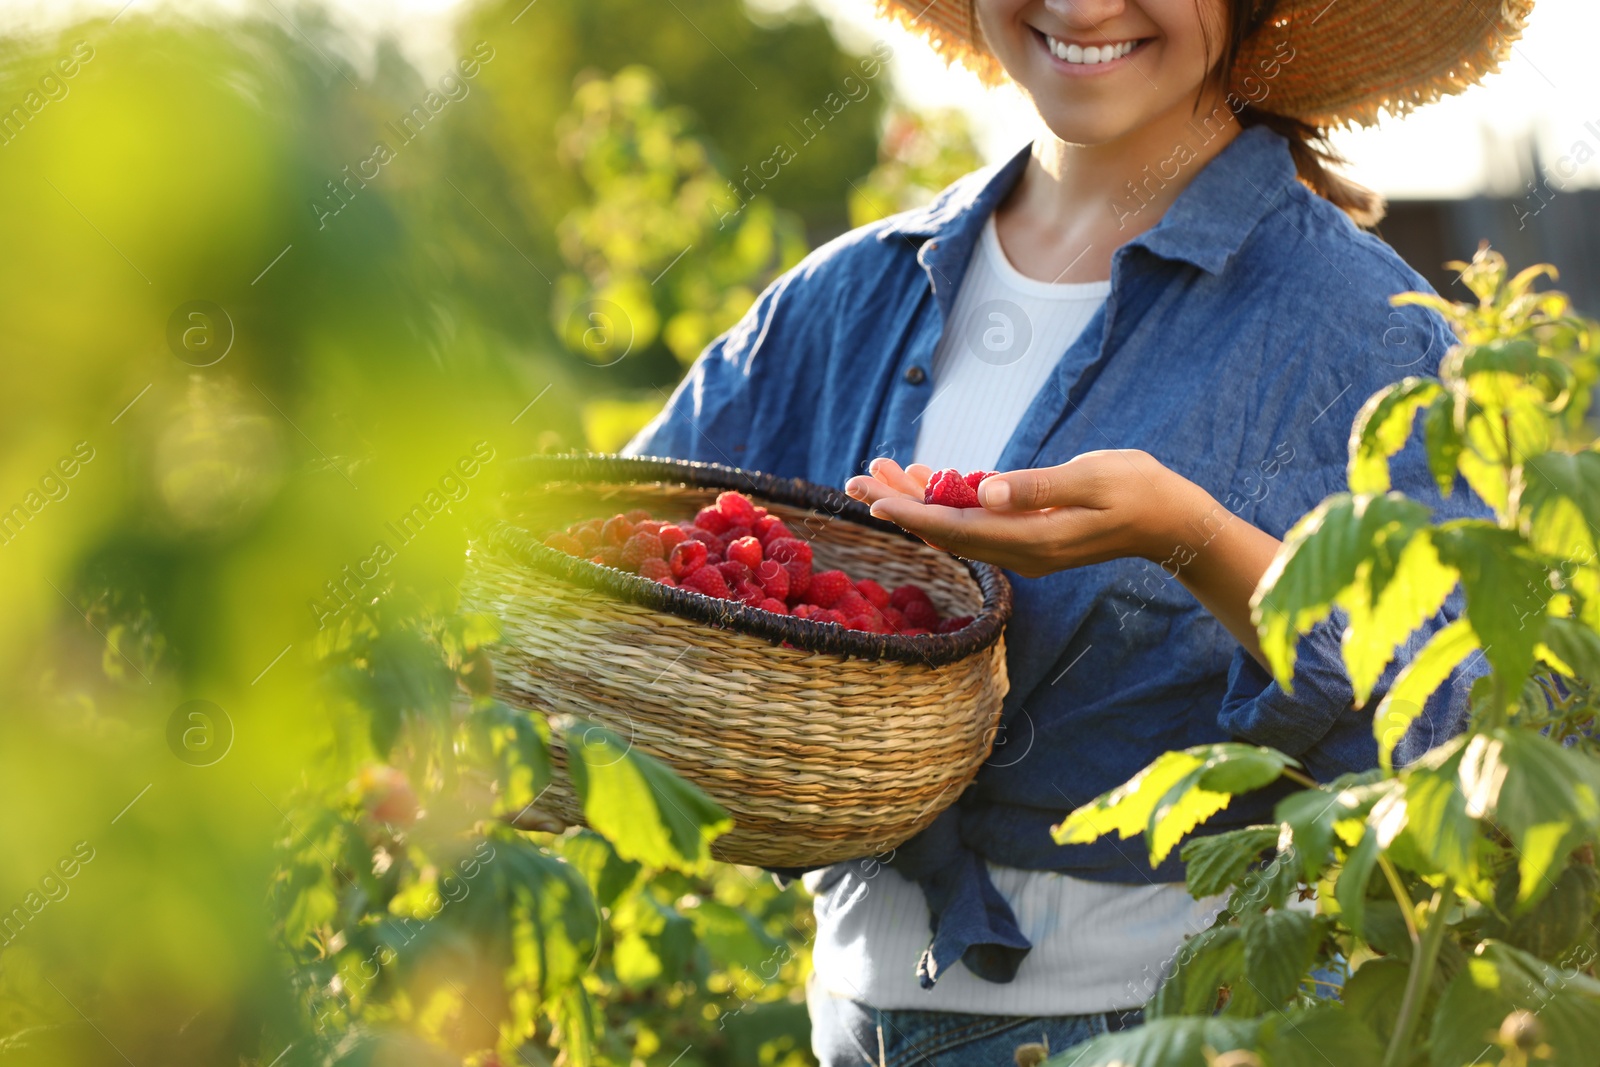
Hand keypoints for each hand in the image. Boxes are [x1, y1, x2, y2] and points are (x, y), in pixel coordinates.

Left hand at [844, 452, 1209, 578]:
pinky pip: (977, 518)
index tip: (870, 500)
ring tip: (878, 471)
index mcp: (1031, 541)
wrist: (1173, 521)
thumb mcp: (1092, 481)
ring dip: (916, 498)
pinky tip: (924, 477)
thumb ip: (1038, 488)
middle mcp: (1020, 550)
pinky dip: (948, 497)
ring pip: (955, 524)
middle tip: (855, 479)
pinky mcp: (1029, 532)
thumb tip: (986, 491)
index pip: (955, 530)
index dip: (909, 514)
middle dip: (898, 504)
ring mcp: (1023, 544)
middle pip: (944, 531)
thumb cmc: (1139, 492)